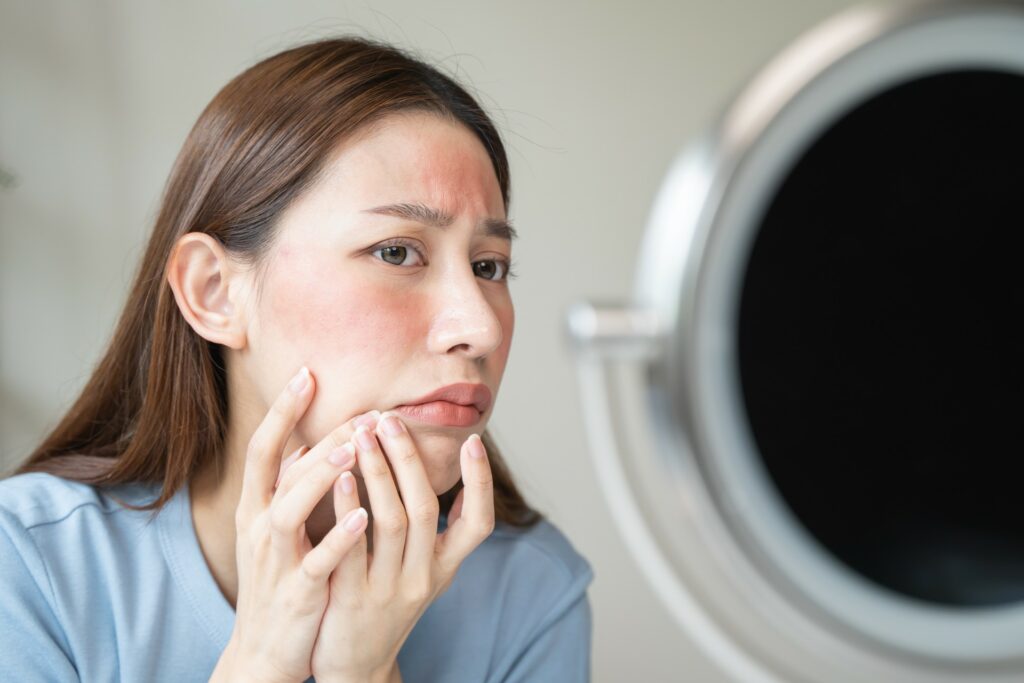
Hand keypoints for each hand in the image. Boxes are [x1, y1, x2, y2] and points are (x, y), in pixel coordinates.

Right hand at [211, 367, 376, 682]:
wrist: (263, 650)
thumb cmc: (278, 580)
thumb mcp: (276, 529)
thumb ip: (287, 486)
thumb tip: (303, 439)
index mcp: (257, 508)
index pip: (263, 449)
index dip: (282, 411)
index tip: (307, 373)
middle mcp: (259, 527)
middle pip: (280, 471)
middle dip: (317, 437)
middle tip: (361, 411)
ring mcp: (275, 559)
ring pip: (289, 510)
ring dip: (319, 477)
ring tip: (351, 448)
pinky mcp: (297, 591)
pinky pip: (316, 561)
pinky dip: (336, 537)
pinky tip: (362, 515)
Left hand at [309, 411, 495, 682]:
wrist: (354, 666)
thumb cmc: (385, 605)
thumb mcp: (422, 571)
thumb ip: (432, 530)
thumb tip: (444, 472)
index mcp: (444, 568)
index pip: (478, 524)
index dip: (480, 483)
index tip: (473, 441)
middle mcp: (423, 577)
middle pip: (425, 509)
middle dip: (409, 459)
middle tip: (391, 418)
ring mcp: (388, 590)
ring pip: (391, 522)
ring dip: (379, 472)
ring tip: (363, 433)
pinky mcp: (352, 600)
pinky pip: (351, 548)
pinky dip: (347, 509)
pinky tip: (339, 477)